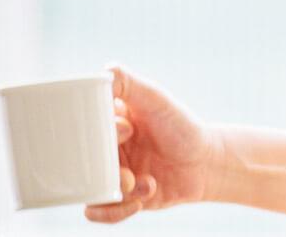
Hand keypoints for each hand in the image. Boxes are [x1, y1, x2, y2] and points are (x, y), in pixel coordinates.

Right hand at [87, 65, 217, 223]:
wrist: (206, 162)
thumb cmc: (180, 126)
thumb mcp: (154, 98)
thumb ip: (127, 82)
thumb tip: (103, 72)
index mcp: (105, 123)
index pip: (81, 128)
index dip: (99, 131)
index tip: (127, 128)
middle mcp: (104, 149)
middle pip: (79, 161)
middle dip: (102, 166)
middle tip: (128, 165)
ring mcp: (111, 174)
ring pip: (87, 188)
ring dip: (112, 190)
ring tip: (139, 184)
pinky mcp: (121, 199)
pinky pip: (97, 211)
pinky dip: (112, 212)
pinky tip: (139, 202)